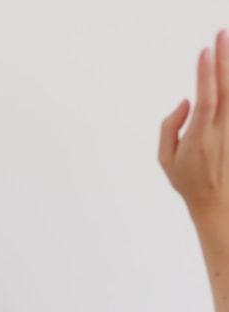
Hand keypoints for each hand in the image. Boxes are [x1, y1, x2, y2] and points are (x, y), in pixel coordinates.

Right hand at [159, 30, 228, 225]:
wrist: (215, 200)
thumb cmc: (187, 180)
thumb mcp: (166, 160)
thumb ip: (170, 128)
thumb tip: (184, 103)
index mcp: (199, 138)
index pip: (206, 100)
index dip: (206, 75)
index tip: (204, 52)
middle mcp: (218, 130)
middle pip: (223, 89)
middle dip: (222, 60)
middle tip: (221, 34)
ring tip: (226, 43)